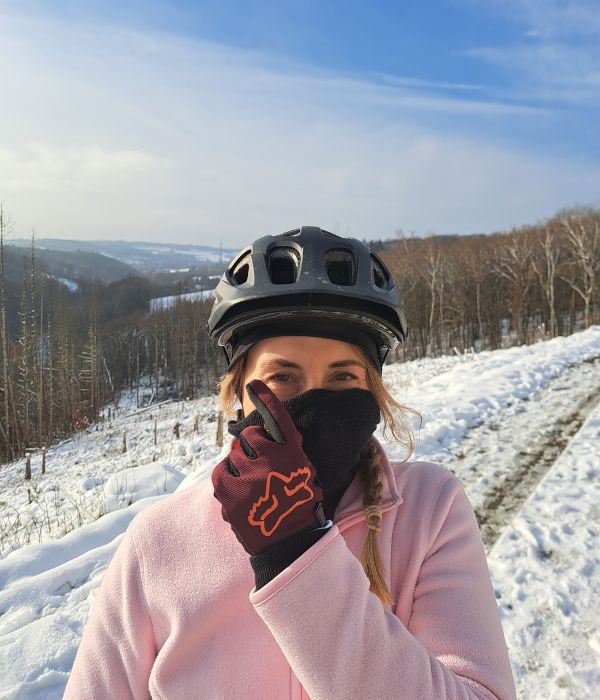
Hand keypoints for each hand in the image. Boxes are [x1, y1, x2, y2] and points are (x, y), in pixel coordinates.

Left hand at [212, 379, 325, 555]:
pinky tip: (239, 490)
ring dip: (240, 465)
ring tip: (252, 485)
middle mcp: (270, 460)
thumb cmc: (299, 507)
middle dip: (252, 448)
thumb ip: (286, 451)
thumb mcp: (303, 472)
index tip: (253, 384)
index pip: (277, 419)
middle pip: (249, 437)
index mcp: (292, 454)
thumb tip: (263, 436)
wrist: (288, 544)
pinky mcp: (229, 492)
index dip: (265, 399)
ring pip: (234, 454)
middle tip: (259, 468)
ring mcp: (247, 476)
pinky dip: (227, 477)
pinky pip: (221, 471)